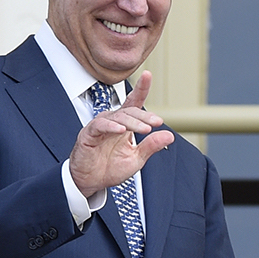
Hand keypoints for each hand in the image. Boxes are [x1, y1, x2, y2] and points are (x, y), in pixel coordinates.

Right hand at [69, 71, 174, 196]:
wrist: (91, 182)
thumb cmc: (111, 168)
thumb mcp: (137, 158)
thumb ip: (151, 146)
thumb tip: (170, 135)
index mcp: (125, 125)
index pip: (134, 103)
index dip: (141, 89)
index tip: (148, 75)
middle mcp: (113, 122)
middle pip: (130, 111)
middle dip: (145, 116)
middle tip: (157, 122)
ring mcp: (100, 127)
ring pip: (118, 117)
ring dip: (133, 122)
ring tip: (145, 129)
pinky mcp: (88, 135)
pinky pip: (99, 126)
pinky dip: (111, 127)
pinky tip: (121, 130)